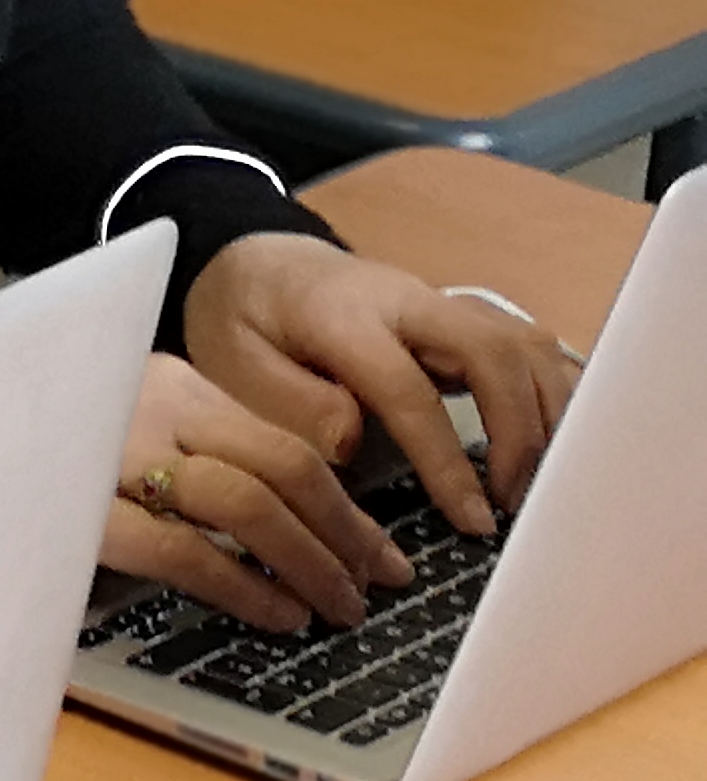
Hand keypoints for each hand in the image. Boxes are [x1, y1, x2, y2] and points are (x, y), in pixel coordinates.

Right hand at [104, 357, 408, 634]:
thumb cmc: (50, 454)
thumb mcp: (128, 438)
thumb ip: (197, 460)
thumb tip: (295, 523)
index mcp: (172, 387)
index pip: (283, 445)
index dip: (345, 508)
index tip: (379, 553)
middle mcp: (154, 410)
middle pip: (281, 465)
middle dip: (343, 533)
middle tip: (373, 586)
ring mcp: (119, 459)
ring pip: (247, 503)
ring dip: (310, 562)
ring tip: (339, 607)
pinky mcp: (91, 515)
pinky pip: (187, 552)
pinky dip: (245, 587)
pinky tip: (278, 614)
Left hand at [181, 234, 576, 531]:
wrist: (256, 261)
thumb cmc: (242, 318)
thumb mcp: (230, 360)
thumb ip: (288, 400)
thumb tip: (351, 443)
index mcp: (341, 314)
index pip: (408, 389)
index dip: (445, 460)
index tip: (471, 519)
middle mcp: (405, 299)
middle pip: (492, 354)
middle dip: (517, 434)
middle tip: (512, 503)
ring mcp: (441, 301)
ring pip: (523, 345)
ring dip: (545, 414)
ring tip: (532, 483)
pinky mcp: (462, 313)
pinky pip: (526, 344)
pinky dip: (550, 390)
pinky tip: (550, 441)